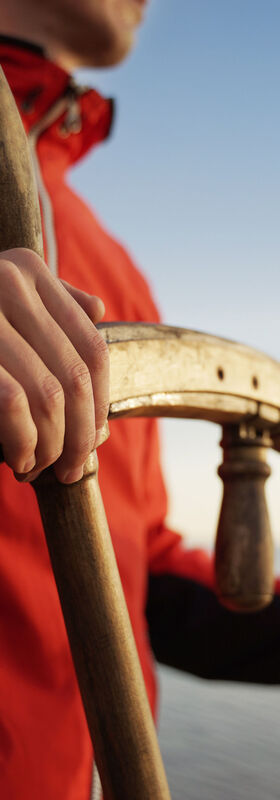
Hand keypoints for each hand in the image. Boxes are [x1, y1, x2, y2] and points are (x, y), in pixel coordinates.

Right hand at [0, 248, 108, 482]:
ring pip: (50, 395)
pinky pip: (14, 405)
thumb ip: (47, 304)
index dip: (101, 401)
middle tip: (70, 468)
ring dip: (51, 446)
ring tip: (38, 467)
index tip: (94, 437)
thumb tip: (98, 311)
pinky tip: (16, 460)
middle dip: (80, 434)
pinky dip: (23, 443)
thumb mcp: (2, 304)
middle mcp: (8, 280)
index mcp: (27, 269)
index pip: (93, 346)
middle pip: (77, 376)